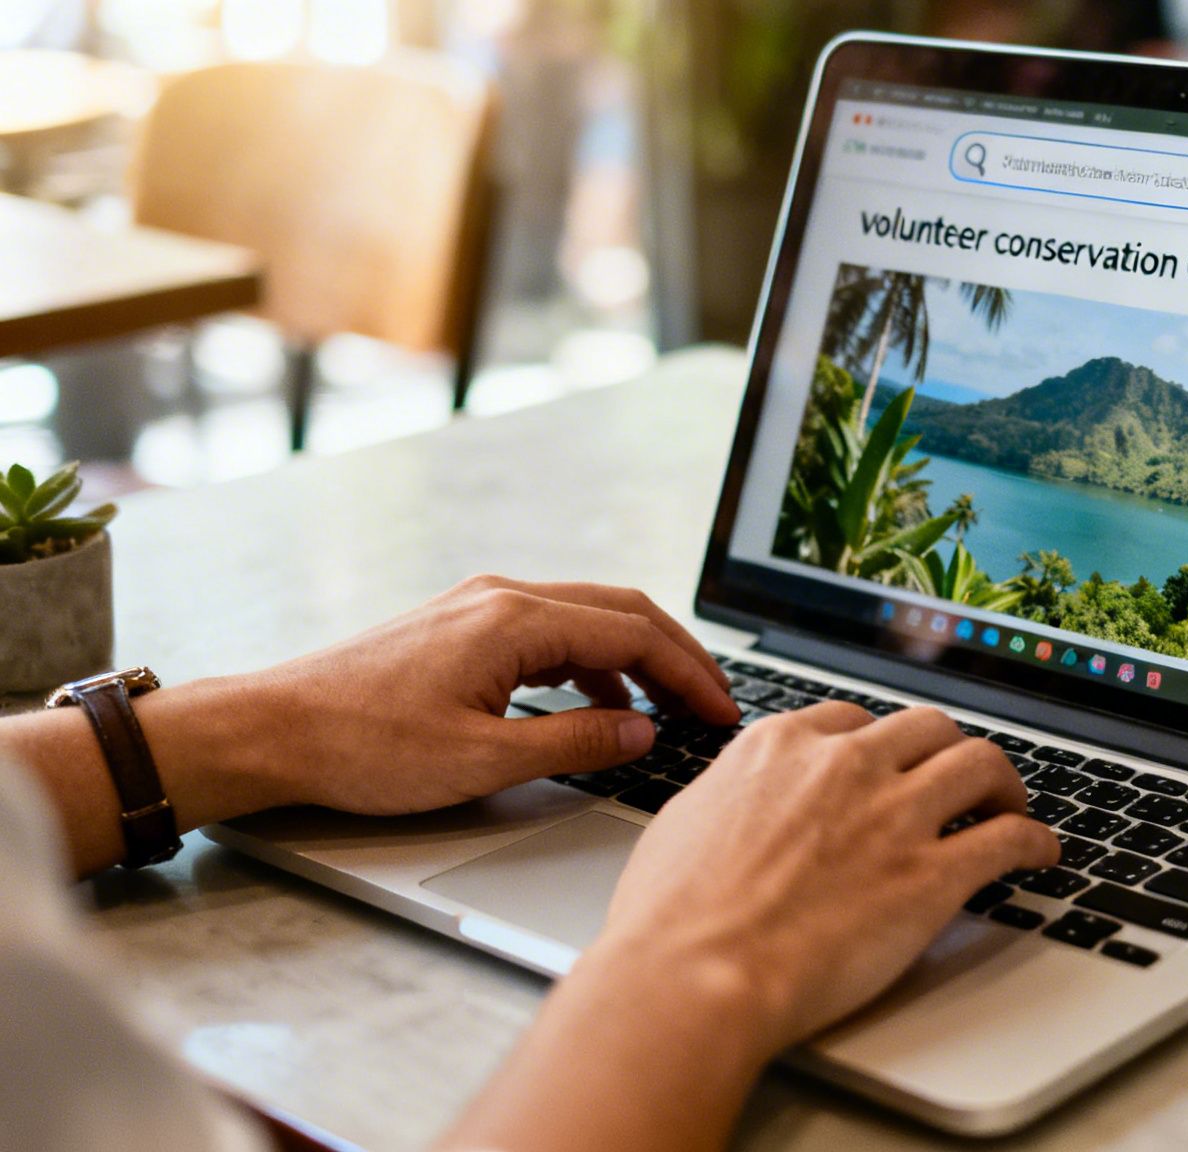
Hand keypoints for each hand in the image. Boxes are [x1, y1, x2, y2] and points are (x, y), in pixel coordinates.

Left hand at [145, 575, 739, 824]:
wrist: (269, 731)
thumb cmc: (361, 747)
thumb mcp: (483, 761)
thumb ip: (575, 744)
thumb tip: (642, 733)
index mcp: (515, 620)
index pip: (634, 634)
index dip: (690, 675)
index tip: (722, 712)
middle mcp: (501, 597)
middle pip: (620, 611)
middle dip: (677, 657)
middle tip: (714, 704)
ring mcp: (478, 608)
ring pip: (586, 620)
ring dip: (636, 661)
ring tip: (668, 711)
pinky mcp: (459, 629)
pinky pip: (550, 634)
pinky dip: (591, 666)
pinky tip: (597, 709)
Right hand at [591, 703, 1059, 1057]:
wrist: (694, 973)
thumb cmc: (672, 918)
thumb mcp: (685, 822)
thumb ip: (730, 797)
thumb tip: (739, 801)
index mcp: (781, 747)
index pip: (854, 722)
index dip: (881, 745)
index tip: (893, 764)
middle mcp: (845, 766)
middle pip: (927, 728)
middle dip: (949, 750)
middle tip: (959, 779)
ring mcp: (894, 815)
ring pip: (980, 763)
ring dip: (1004, 783)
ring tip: (1011, 805)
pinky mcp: (931, 874)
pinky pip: (1009, 838)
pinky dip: (1036, 840)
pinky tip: (1041, 854)